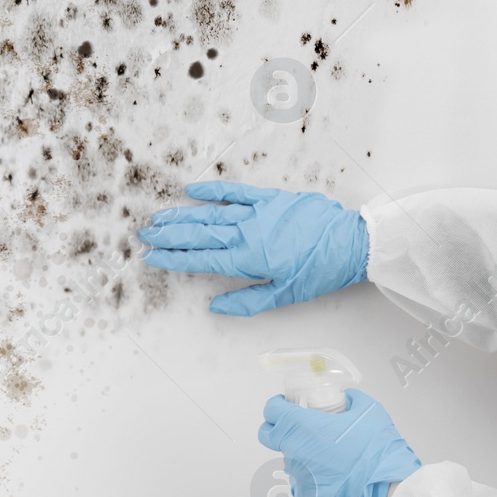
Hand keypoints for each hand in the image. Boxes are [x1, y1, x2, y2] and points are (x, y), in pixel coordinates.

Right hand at [137, 180, 369, 315]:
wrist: (351, 242)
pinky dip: (213, 190)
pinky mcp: (271, 198)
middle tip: (145, 235)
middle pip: (199, 234)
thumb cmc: (320, 271)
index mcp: (249, 259)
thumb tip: (215, 307)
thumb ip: (248, 301)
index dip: (174, 259)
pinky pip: (236, 191)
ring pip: (211, 213)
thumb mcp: (285, 295)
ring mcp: (258, 213)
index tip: (152, 257)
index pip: (201, 259)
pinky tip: (192, 190)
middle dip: (169, 236)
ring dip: (183, 215)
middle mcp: (247, 233)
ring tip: (159, 217)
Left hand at [257, 389, 422, 496]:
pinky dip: (313, 481)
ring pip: (291, 463)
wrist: (387, 492)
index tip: (285, 406)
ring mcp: (299, 480)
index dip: (277, 406)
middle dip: (278, 429)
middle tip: (299, 428)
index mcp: (302, 428)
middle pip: (271, 437)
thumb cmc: (377, 453)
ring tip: (331, 458)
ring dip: (304, 457)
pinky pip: (303, 486)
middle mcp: (294, 454)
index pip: (271, 412)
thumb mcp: (370, 411)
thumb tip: (348, 398)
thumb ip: (352, 400)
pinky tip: (334, 478)